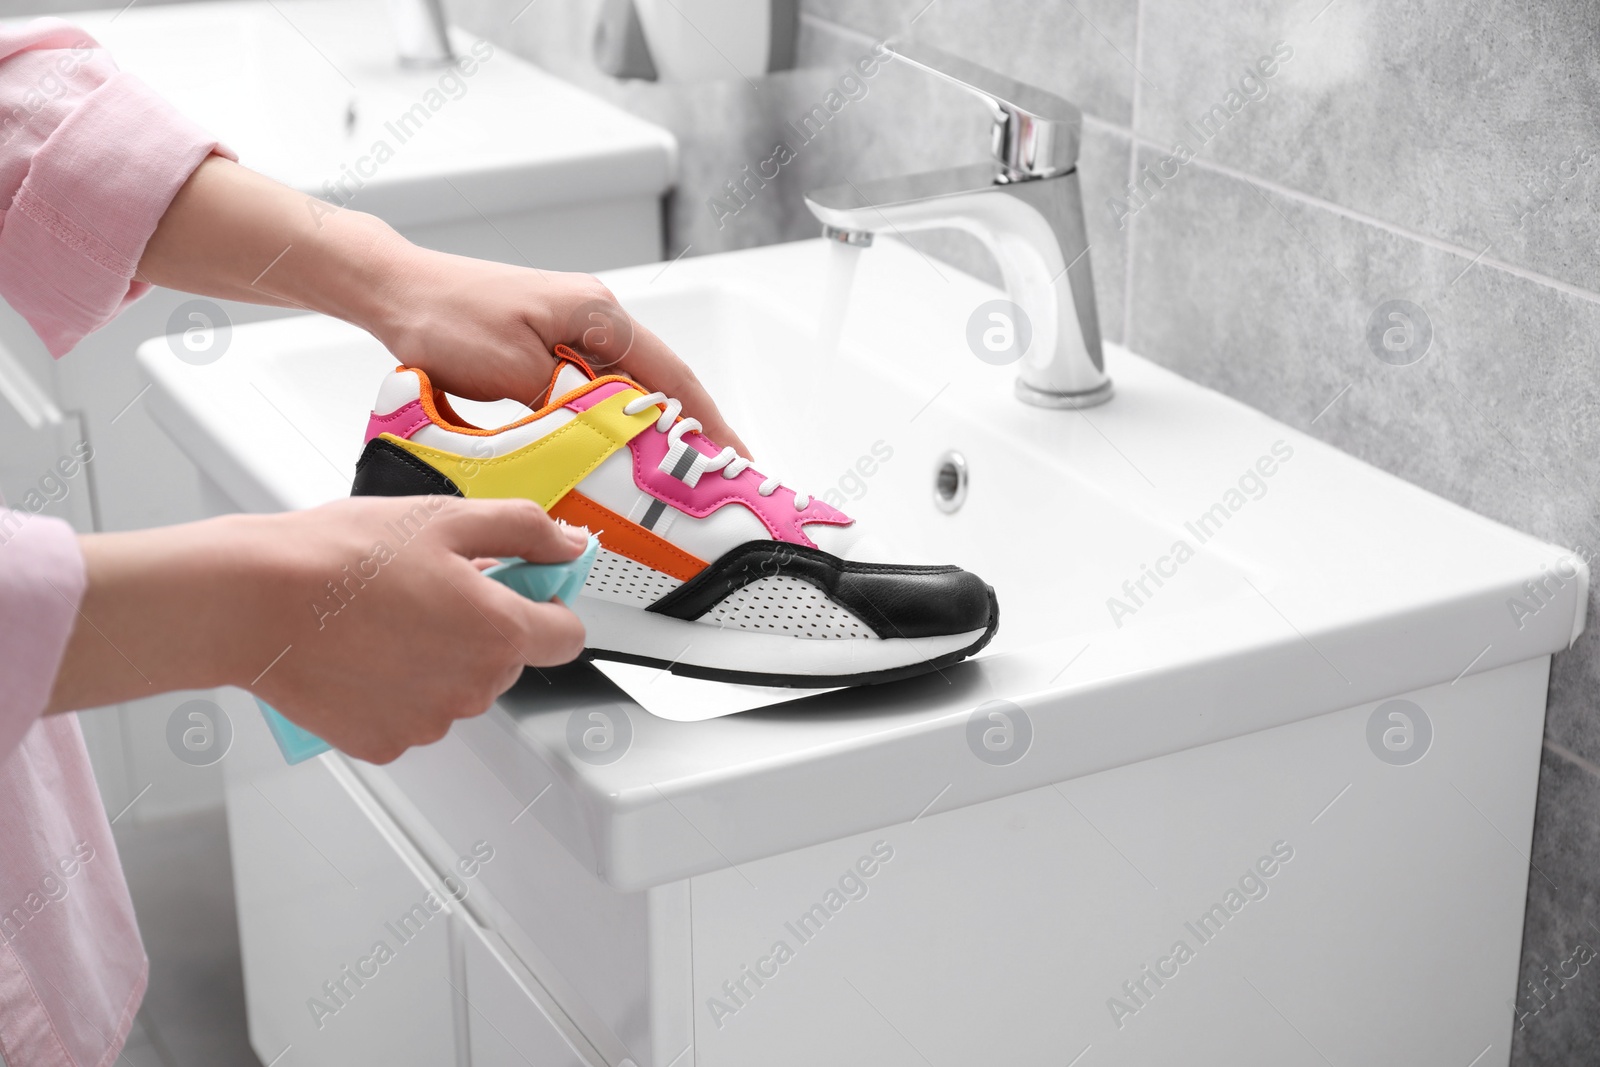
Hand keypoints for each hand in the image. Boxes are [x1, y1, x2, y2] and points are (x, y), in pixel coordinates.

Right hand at [51, 497, 587, 762]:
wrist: (254, 601)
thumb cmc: (340, 556)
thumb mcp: (444, 518)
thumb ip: (524, 531)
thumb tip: (569, 545)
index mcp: (499, 631)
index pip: (566, 635)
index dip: (545, 603)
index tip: (521, 585)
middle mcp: (473, 687)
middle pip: (506, 660)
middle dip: (480, 626)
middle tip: (428, 588)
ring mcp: (429, 721)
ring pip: (457, 689)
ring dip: (436, 658)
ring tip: (383, 617)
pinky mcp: (386, 742)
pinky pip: (411, 714)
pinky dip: (394, 689)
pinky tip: (361, 653)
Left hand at [367, 248, 751, 457]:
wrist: (397, 291)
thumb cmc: (445, 316)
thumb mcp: (511, 369)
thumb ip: (567, 399)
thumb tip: (609, 426)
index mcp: (596, 313)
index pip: (670, 372)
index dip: (707, 417)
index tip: (733, 452)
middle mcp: (593, 314)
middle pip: (659, 376)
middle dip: (691, 423)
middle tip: (716, 471)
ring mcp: (572, 325)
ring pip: (629, 382)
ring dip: (654, 421)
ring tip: (677, 465)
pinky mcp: (550, 341)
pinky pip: (599, 383)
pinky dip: (617, 414)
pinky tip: (621, 441)